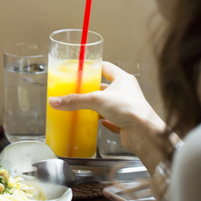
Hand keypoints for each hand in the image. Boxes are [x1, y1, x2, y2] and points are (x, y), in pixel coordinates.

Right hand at [48, 61, 169, 169]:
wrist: (144, 133)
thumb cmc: (131, 109)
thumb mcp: (97, 100)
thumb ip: (75, 100)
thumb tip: (56, 100)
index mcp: (123, 79)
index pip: (106, 67)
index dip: (94, 67)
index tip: (82, 69)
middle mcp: (126, 92)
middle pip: (105, 87)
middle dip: (91, 89)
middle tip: (77, 90)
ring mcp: (126, 107)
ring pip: (107, 104)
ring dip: (96, 106)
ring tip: (82, 106)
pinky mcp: (125, 122)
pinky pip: (111, 119)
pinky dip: (102, 120)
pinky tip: (95, 122)